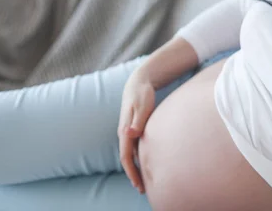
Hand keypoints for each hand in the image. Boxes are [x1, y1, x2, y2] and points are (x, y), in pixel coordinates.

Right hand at [118, 68, 156, 193]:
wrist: (138, 82)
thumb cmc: (142, 94)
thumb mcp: (142, 106)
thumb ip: (137, 121)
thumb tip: (129, 134)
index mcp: (125, 130)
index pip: (125, 157)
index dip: (131, 172)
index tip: (138, 184)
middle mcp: (124, 133)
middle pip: (127, 159)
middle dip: (133, 174)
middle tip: (142, 189)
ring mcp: (128, 131)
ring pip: (130, 154)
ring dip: (136, 167)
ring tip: (145, 181)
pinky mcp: (134, 128)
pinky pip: (134, 148)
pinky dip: (139, 158)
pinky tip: (146, 163)